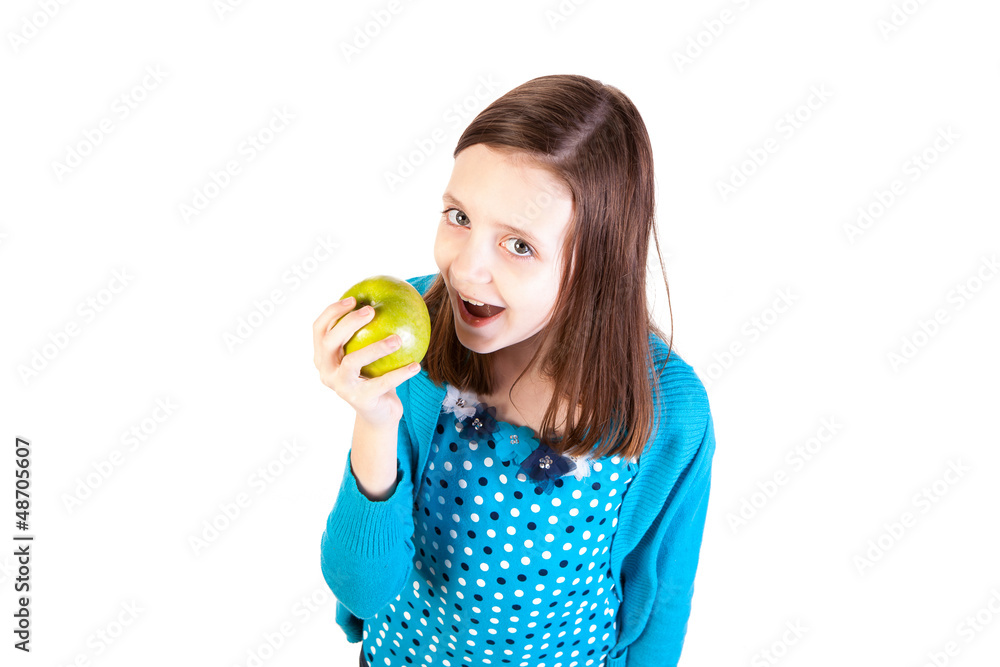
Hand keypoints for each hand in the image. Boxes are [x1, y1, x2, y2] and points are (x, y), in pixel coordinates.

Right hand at [312, 296, 419, 426]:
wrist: (379, 413)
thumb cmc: (375, 375)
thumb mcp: (369, 353)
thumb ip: (370, 331)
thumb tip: (390, 296)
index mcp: (324, 357)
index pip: (319, 329)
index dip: (332, 311)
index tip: (354, 298)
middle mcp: (327, 371)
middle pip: (330, 341)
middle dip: (349, 323)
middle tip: (371, 311)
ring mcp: (341, 387)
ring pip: (352, 361)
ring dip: (375, 347)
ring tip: (398, 339)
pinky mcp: (358, 401)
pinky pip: (381, 383)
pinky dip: (400, 373)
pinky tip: (416, 365)